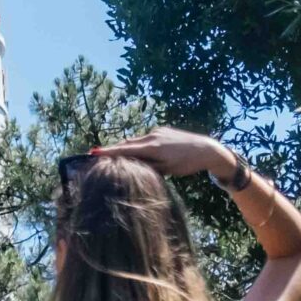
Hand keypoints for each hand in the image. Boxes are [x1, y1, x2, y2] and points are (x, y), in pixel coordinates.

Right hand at [93, 126, 234, 180]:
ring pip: (137, 140)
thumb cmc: (187, 164)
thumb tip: (132, 164)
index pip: (126, 149)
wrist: (206, 149)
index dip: (109, 152)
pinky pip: (146, 138)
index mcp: (153, 147)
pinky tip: (138, 152)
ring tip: (116, 156)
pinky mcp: (163, 130)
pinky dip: (140, 145)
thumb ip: (148, 166)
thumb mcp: (167, 170)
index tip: (93, 153)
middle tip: (97, 154)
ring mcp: (158, 131)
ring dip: (128, 147)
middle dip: (114, 149)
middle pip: (128, 143)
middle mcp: (153, 136)